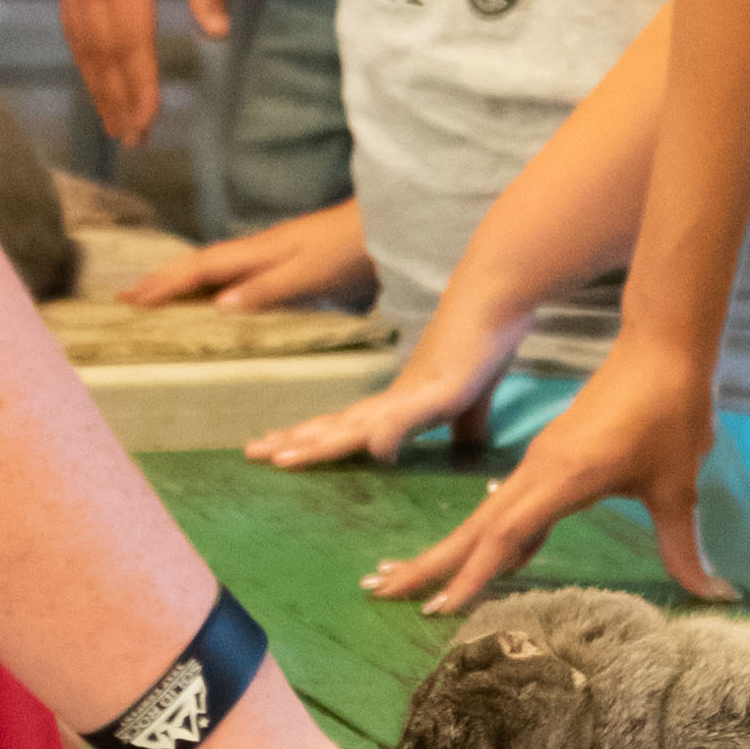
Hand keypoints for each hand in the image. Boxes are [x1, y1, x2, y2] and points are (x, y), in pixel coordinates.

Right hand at [59, 0, 226, 147]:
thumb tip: (216, 35)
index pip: (132, 39)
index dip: (140, 85)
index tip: (150, 121)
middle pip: (101, 51)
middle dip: (116, 99)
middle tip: (134, 139)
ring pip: (81, 42)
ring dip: (97, 85)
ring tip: (115, 121)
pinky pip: (72, 22)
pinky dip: (84, 57)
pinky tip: (98, 77)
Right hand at [126, 201, 374, 315]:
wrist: (387, 223)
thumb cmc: (351, 249)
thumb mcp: (310, 273)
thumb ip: (267, 289)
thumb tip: (218, 305)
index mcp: (258, 252)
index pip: (200, 269)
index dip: (166, 286)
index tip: (132, 302)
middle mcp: (258, 250)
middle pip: (199, 264)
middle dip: (162, 280)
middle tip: (126, 297)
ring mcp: (272, 252)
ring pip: (214, 267)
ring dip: (182, 280)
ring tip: (156, 294)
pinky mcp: (287, 259)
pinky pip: (234, 272)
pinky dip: (210, 282)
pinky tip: (213, 293)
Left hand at [248, 270, 533, 474]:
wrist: (497, 291)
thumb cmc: (481, 337)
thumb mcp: (471, 395)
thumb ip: (467, 425)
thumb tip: (467, 448)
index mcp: (399, 401)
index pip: (346, 425)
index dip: (312, 439)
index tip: (276, 452)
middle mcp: (397, 396)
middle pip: (338, 426)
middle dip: (296, 441)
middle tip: (252, 454)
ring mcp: (416, 392)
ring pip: (359, 423)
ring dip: (321, 441)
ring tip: (282, 457)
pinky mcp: (445, 388)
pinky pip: (414, 414)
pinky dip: (392, 430)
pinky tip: (377, 449)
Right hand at [358, 335, 724, 611]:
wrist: (662, 346)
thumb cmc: (670, 411)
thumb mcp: (677, 485)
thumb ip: (686, 546)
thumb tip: (716, 595)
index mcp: (561, 478)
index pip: (506, 535)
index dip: (474, 575)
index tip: (439, 609)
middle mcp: (538, 471)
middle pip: (475, 527)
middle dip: (428, 562)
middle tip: (380, 590)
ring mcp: (540, 463)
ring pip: (486, 515)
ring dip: (448, 547)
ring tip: (407, 575)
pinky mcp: (550, 458)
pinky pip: (509, 504)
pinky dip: (488, 532)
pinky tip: (482, 552)